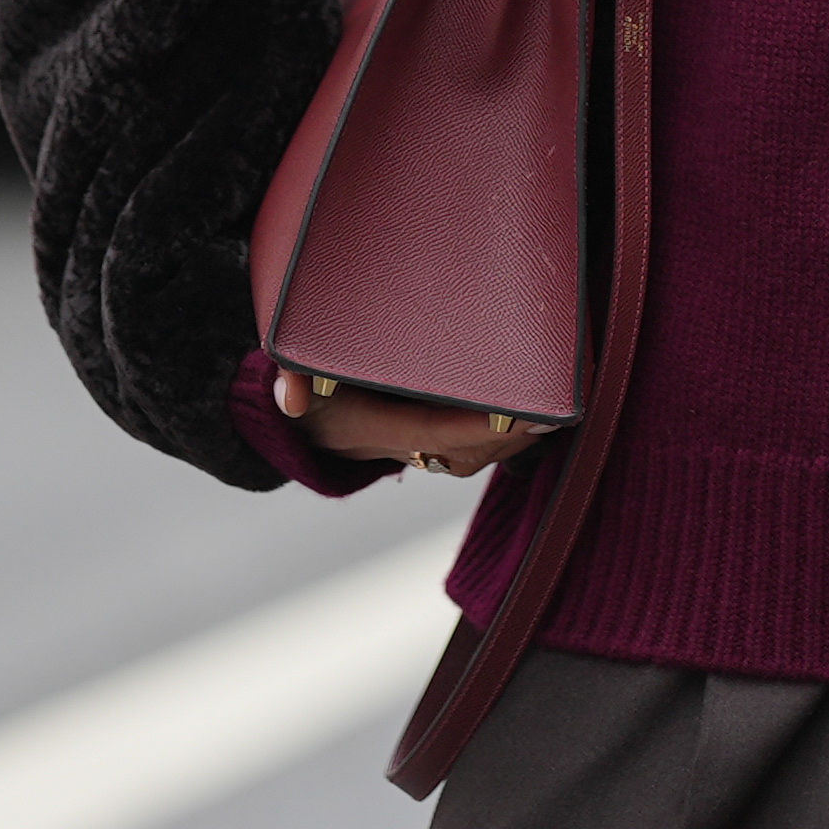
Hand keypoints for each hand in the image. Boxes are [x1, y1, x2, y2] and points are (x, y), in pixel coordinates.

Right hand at [276, 364, 548, 479]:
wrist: (279, 413)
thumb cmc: (291, 378)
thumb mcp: (284, 368)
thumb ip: (287, 374)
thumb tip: (290, 399)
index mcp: (357, 426)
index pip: (428, 428)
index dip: (475, 425)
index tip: (520, 413)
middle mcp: (380, 446)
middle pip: (454, 454)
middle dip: (502, 439)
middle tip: (550, 413)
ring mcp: (393, 451)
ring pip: (457, 461)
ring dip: (502, 445)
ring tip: (544, 419)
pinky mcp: (405, 445)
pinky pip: (453, 455)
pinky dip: (487, 443)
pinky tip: (518, 423)